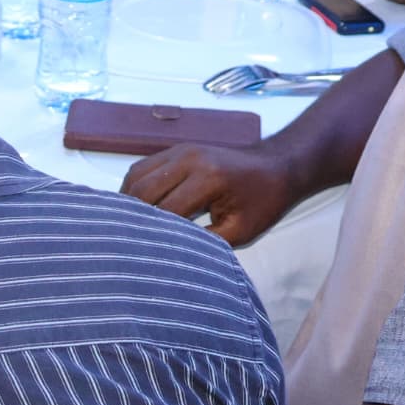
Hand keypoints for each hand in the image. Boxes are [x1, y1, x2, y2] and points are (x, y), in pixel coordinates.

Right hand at [120, 143, 297, 246]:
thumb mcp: (240, 231)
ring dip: (128, 201)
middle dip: (134, 218)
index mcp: (207, 179)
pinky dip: (134, 187)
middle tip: (128, 242)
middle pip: (143, 190)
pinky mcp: (175, 149)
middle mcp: (188, 159)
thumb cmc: (263, 202)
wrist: (277, 168)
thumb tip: (169, 253)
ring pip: (136, 176)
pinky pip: (142, 167)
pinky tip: (135, 207)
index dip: (154, 234)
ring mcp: (179, 150)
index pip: (166, 210)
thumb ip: (205, 243)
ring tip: (127, 225)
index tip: (144, 254)